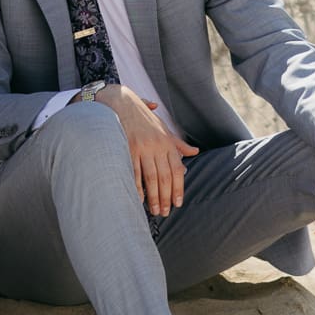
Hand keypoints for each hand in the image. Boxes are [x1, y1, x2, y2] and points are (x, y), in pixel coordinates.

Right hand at [94, 85, 198, 217]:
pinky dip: (136, 187)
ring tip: (155, 210)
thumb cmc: (142, 117)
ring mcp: (142, 148)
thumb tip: (194, 152)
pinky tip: (138, 199)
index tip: (178, 203)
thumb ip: (177, 143)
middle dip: (166, 196)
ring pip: (151, 177)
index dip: (178, 188)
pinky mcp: (127, 148)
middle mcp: (157, 146)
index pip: (177, 170)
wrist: (120, 102)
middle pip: (165, 177)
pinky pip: (133, 172)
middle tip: (166, 212)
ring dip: (153, 196)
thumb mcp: (162, 128)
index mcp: (167, 142)